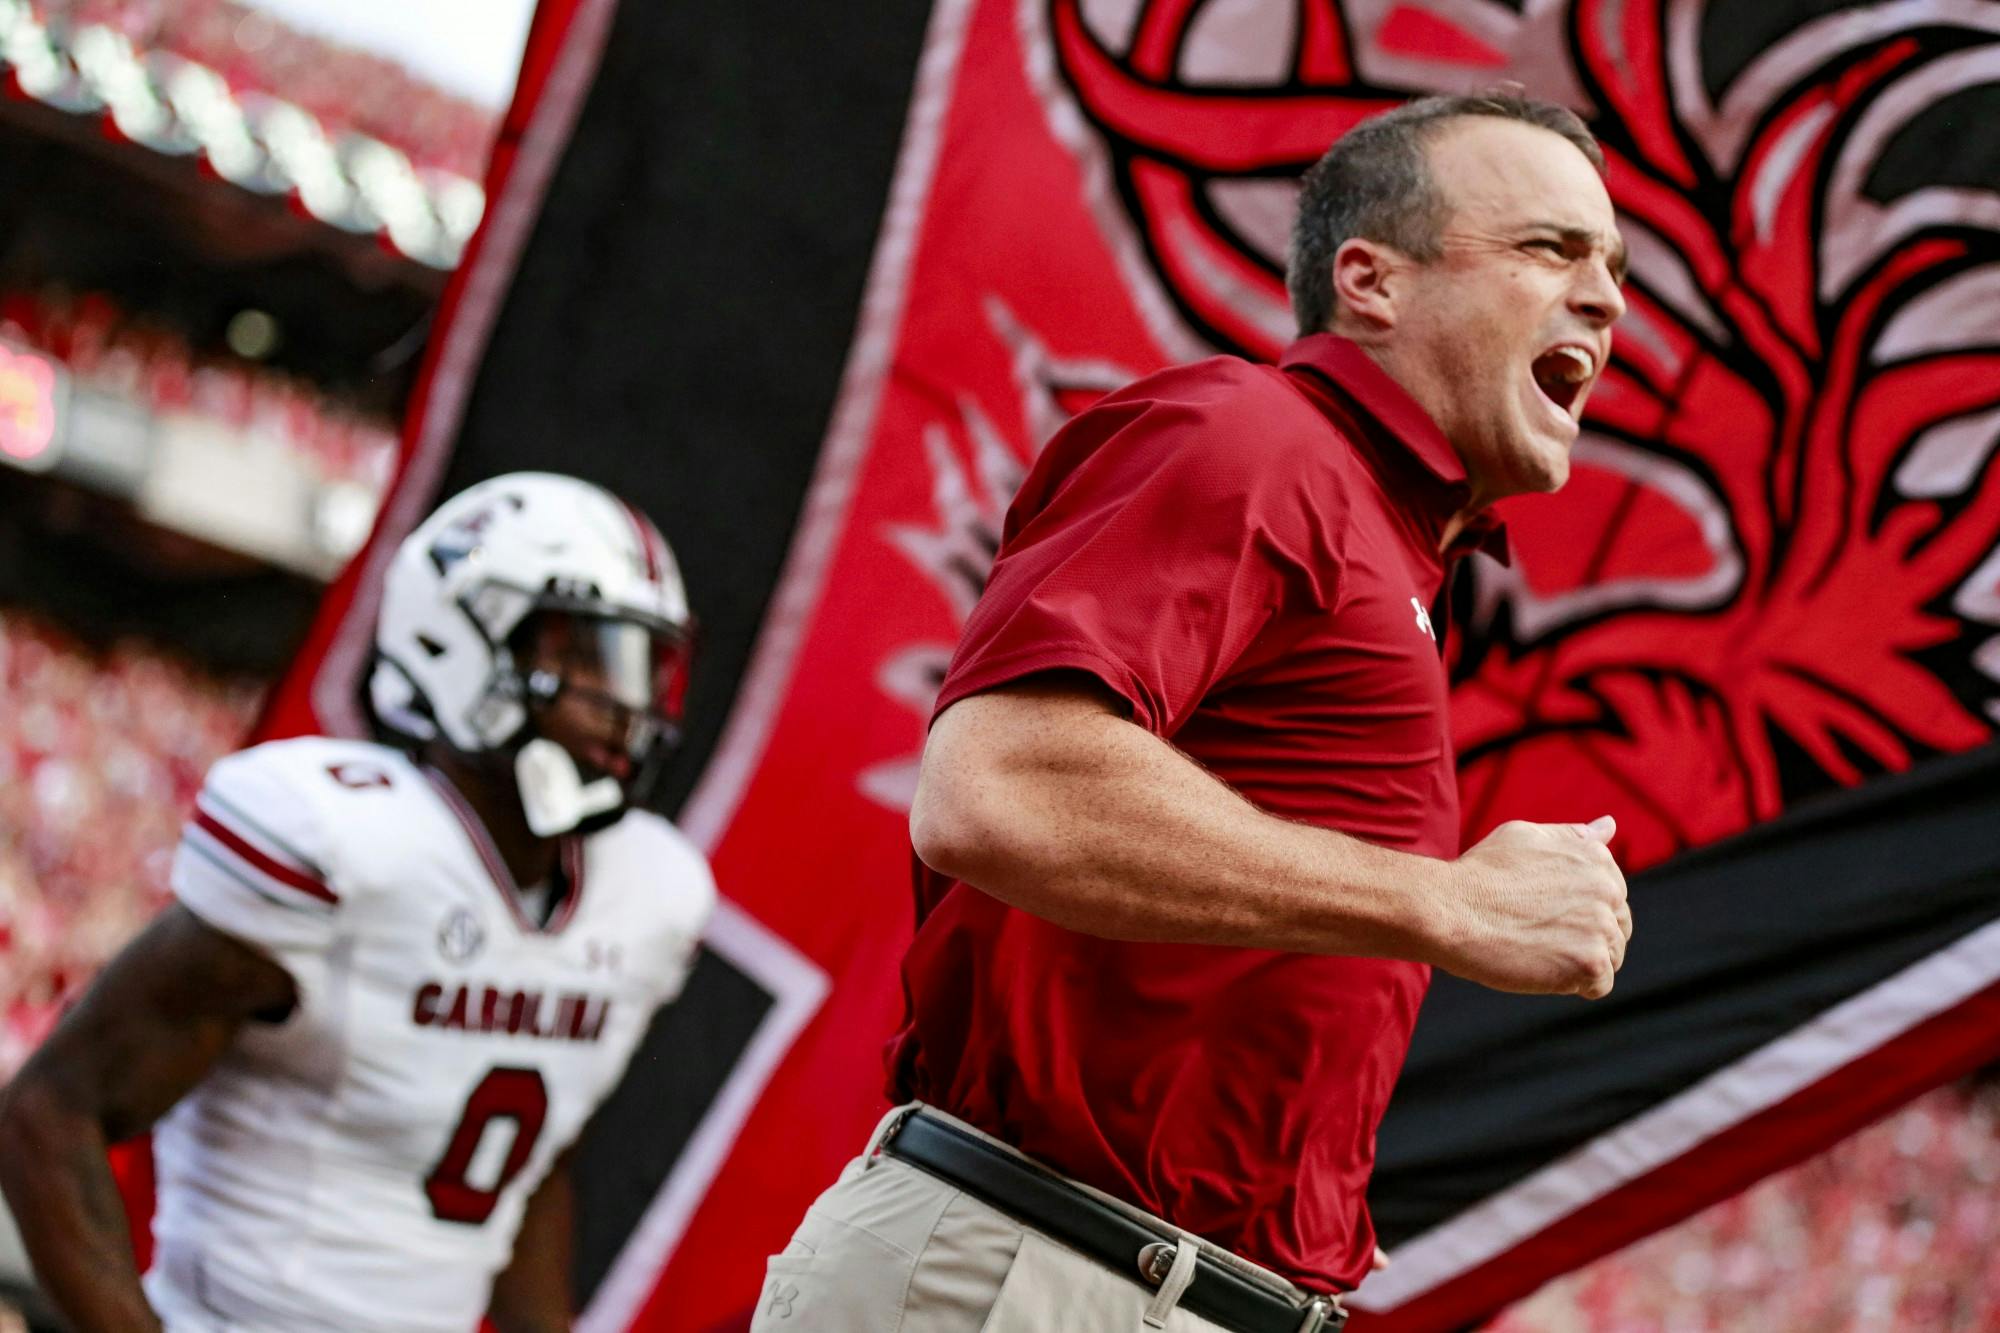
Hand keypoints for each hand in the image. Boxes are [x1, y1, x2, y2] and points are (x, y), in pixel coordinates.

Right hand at [1436, 815, 1629, 997]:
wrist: (1449, 910)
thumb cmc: (1480, 873)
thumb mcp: (1526, 837)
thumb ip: (1572, 836)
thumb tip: (1609, 825)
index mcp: (1596, 858)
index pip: (1613, 896)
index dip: (1580, 910)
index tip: (1546, 913)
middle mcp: (1606, 889)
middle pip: (1617, 928)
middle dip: (1585, 936)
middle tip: (1539, 935)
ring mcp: (1601, 927)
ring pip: (1610, 957)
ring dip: (1579, 961)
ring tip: (1538, 951)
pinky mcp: (1589, 963)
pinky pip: (1599, 985)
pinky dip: (1574, 984)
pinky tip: (1542, 969)